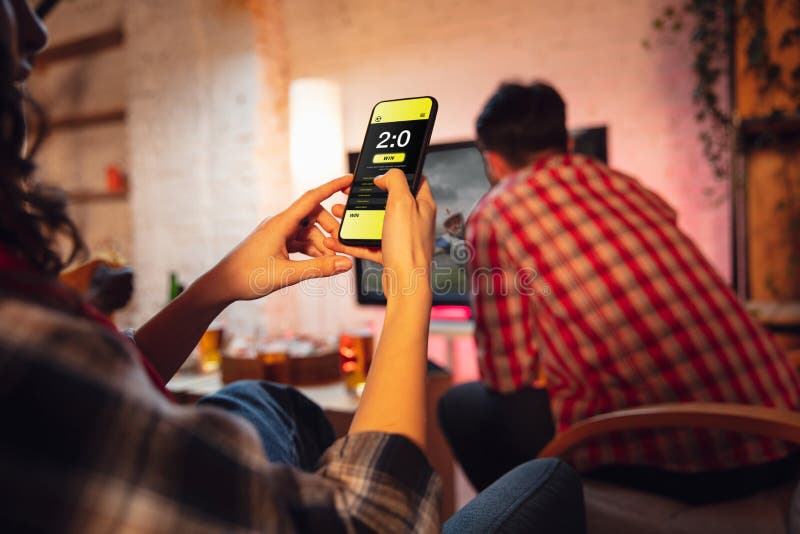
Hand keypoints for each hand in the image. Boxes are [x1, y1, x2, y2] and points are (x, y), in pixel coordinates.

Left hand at [206, 175, 354, 302]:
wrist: (223, 284)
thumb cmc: (248, 276)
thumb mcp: (287, 274)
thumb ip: (319, 268)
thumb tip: (345, 264)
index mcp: (281, 223)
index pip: (312, 198)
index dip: (332, 187)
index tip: (349, 179)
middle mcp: (280, 223)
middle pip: (314, 216)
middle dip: (330, 230)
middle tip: (341, 248)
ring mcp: (278, 233)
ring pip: (308, 231)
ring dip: (321, 244)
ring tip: (330, 262)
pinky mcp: (276, 243)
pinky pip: (300, 241)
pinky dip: (312, 250)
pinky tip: (319, 263)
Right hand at [325, 168, 435, 298]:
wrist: (405, 283)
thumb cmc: (409, 246)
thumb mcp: (402, 202)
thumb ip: (394, 180)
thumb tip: (386, 174)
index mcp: (422, 204)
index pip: (414, 179)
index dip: (397, 171)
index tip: (379, 169)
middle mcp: (414, 220)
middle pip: (388, 200)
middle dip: (366, 196)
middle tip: (350, 192)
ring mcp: (401, 237)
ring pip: (374, 222)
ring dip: (354, 217)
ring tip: (337, 212)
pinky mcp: (389, 253)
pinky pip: (367, 243)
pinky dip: (351, 241)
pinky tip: (336, 239)